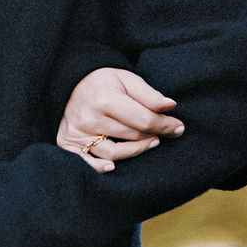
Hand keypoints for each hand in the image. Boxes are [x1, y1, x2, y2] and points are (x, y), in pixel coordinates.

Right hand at [57, 68, 184, 173]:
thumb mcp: (127, 79)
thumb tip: (171, 106)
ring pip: (113, 153)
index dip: (165, 125)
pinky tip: (113, 168)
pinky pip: (86, 162)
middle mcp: (89, 117)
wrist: (70, 83)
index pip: (143, 119)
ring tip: (150, 143)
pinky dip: (99, 167)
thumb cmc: (104, 82)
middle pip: (130, 136)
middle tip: (166, 134)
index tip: (178, 127)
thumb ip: (149, 94)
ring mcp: (77, 132)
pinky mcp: (67, 142)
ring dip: (136, 151)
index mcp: (104, 98)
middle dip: (153, 135)